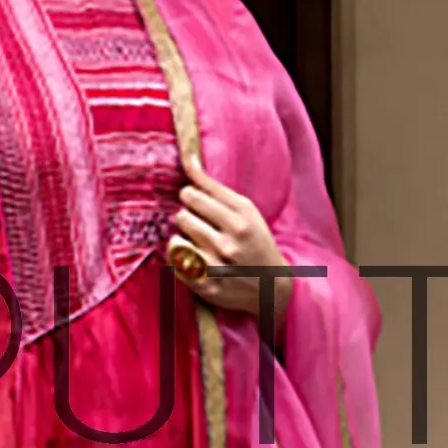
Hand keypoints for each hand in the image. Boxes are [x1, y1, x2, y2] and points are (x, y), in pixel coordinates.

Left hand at [165, 164, 285, 315]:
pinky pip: (176, 264)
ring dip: (182, 239)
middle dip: (187, 218)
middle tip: (199, 224)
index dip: (189, 196)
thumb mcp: (245, 210)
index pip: (194, 196)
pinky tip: (194, 257)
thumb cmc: (255, 241)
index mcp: (241, 221)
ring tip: (196, 242)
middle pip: (182, 217)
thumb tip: (188, 159)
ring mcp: (217, 268)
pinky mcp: (206, 288)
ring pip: (176, 240)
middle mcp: (229, 244)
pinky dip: (181, 258)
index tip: (195, 200)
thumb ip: (213, 187)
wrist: (271, 288)